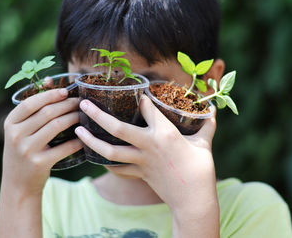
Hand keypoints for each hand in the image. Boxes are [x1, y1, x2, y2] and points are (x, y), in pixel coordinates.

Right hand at [2, 89, 82, 196]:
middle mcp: (16, 135)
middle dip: (66, 104)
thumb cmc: (22, 151)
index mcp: (10, 123)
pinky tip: (85, 136)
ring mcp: (27, 150)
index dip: (49, 95)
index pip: (30, 103)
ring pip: (56, 126)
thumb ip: (32, 108)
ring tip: (83, 114)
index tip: (66, 91)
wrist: (18, 185)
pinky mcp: (40, 163)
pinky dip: (77, 140)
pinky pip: (64, 147)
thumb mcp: (19, 130)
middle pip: (47, 112)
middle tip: (80, 102)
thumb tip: (49, 81)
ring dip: (73, 117)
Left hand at [74, 95, 218, 235]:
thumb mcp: (205, 143)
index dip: (139, 98)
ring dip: (91, 141)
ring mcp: (140, 162)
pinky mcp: (138, 174)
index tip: (135, 93)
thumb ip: (208, 124)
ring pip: (110, 151)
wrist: (193, 199)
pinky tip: (96, 156)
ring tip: (78, 130)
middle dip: (98, 115)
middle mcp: (148, 145)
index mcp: (164, 133)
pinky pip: (117, 168)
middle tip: (83, 103)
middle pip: (117, 128)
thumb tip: (213, 108)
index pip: (147, 108)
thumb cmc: (201, 168)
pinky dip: (105, 162)